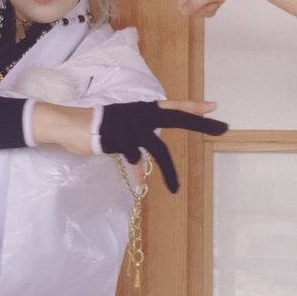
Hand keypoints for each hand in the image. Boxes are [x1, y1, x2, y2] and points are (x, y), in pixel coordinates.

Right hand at [96, 99, 227, 192]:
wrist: (73, 126)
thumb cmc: (99, 126)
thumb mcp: (123, 123)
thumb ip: (140, 132)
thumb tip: (150, 152)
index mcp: (144, 110)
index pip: (173, 107)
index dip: (193, 107)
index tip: (213, 106)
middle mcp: (142, 115)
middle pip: (176, 118)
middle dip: (200, 124)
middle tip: (223, 128)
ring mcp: (133, 127)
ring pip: (158, 150)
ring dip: (169, 172)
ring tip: (176, 189)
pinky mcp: (122, 140)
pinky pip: (136, 161)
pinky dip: (138, 174)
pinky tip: (141, 186)